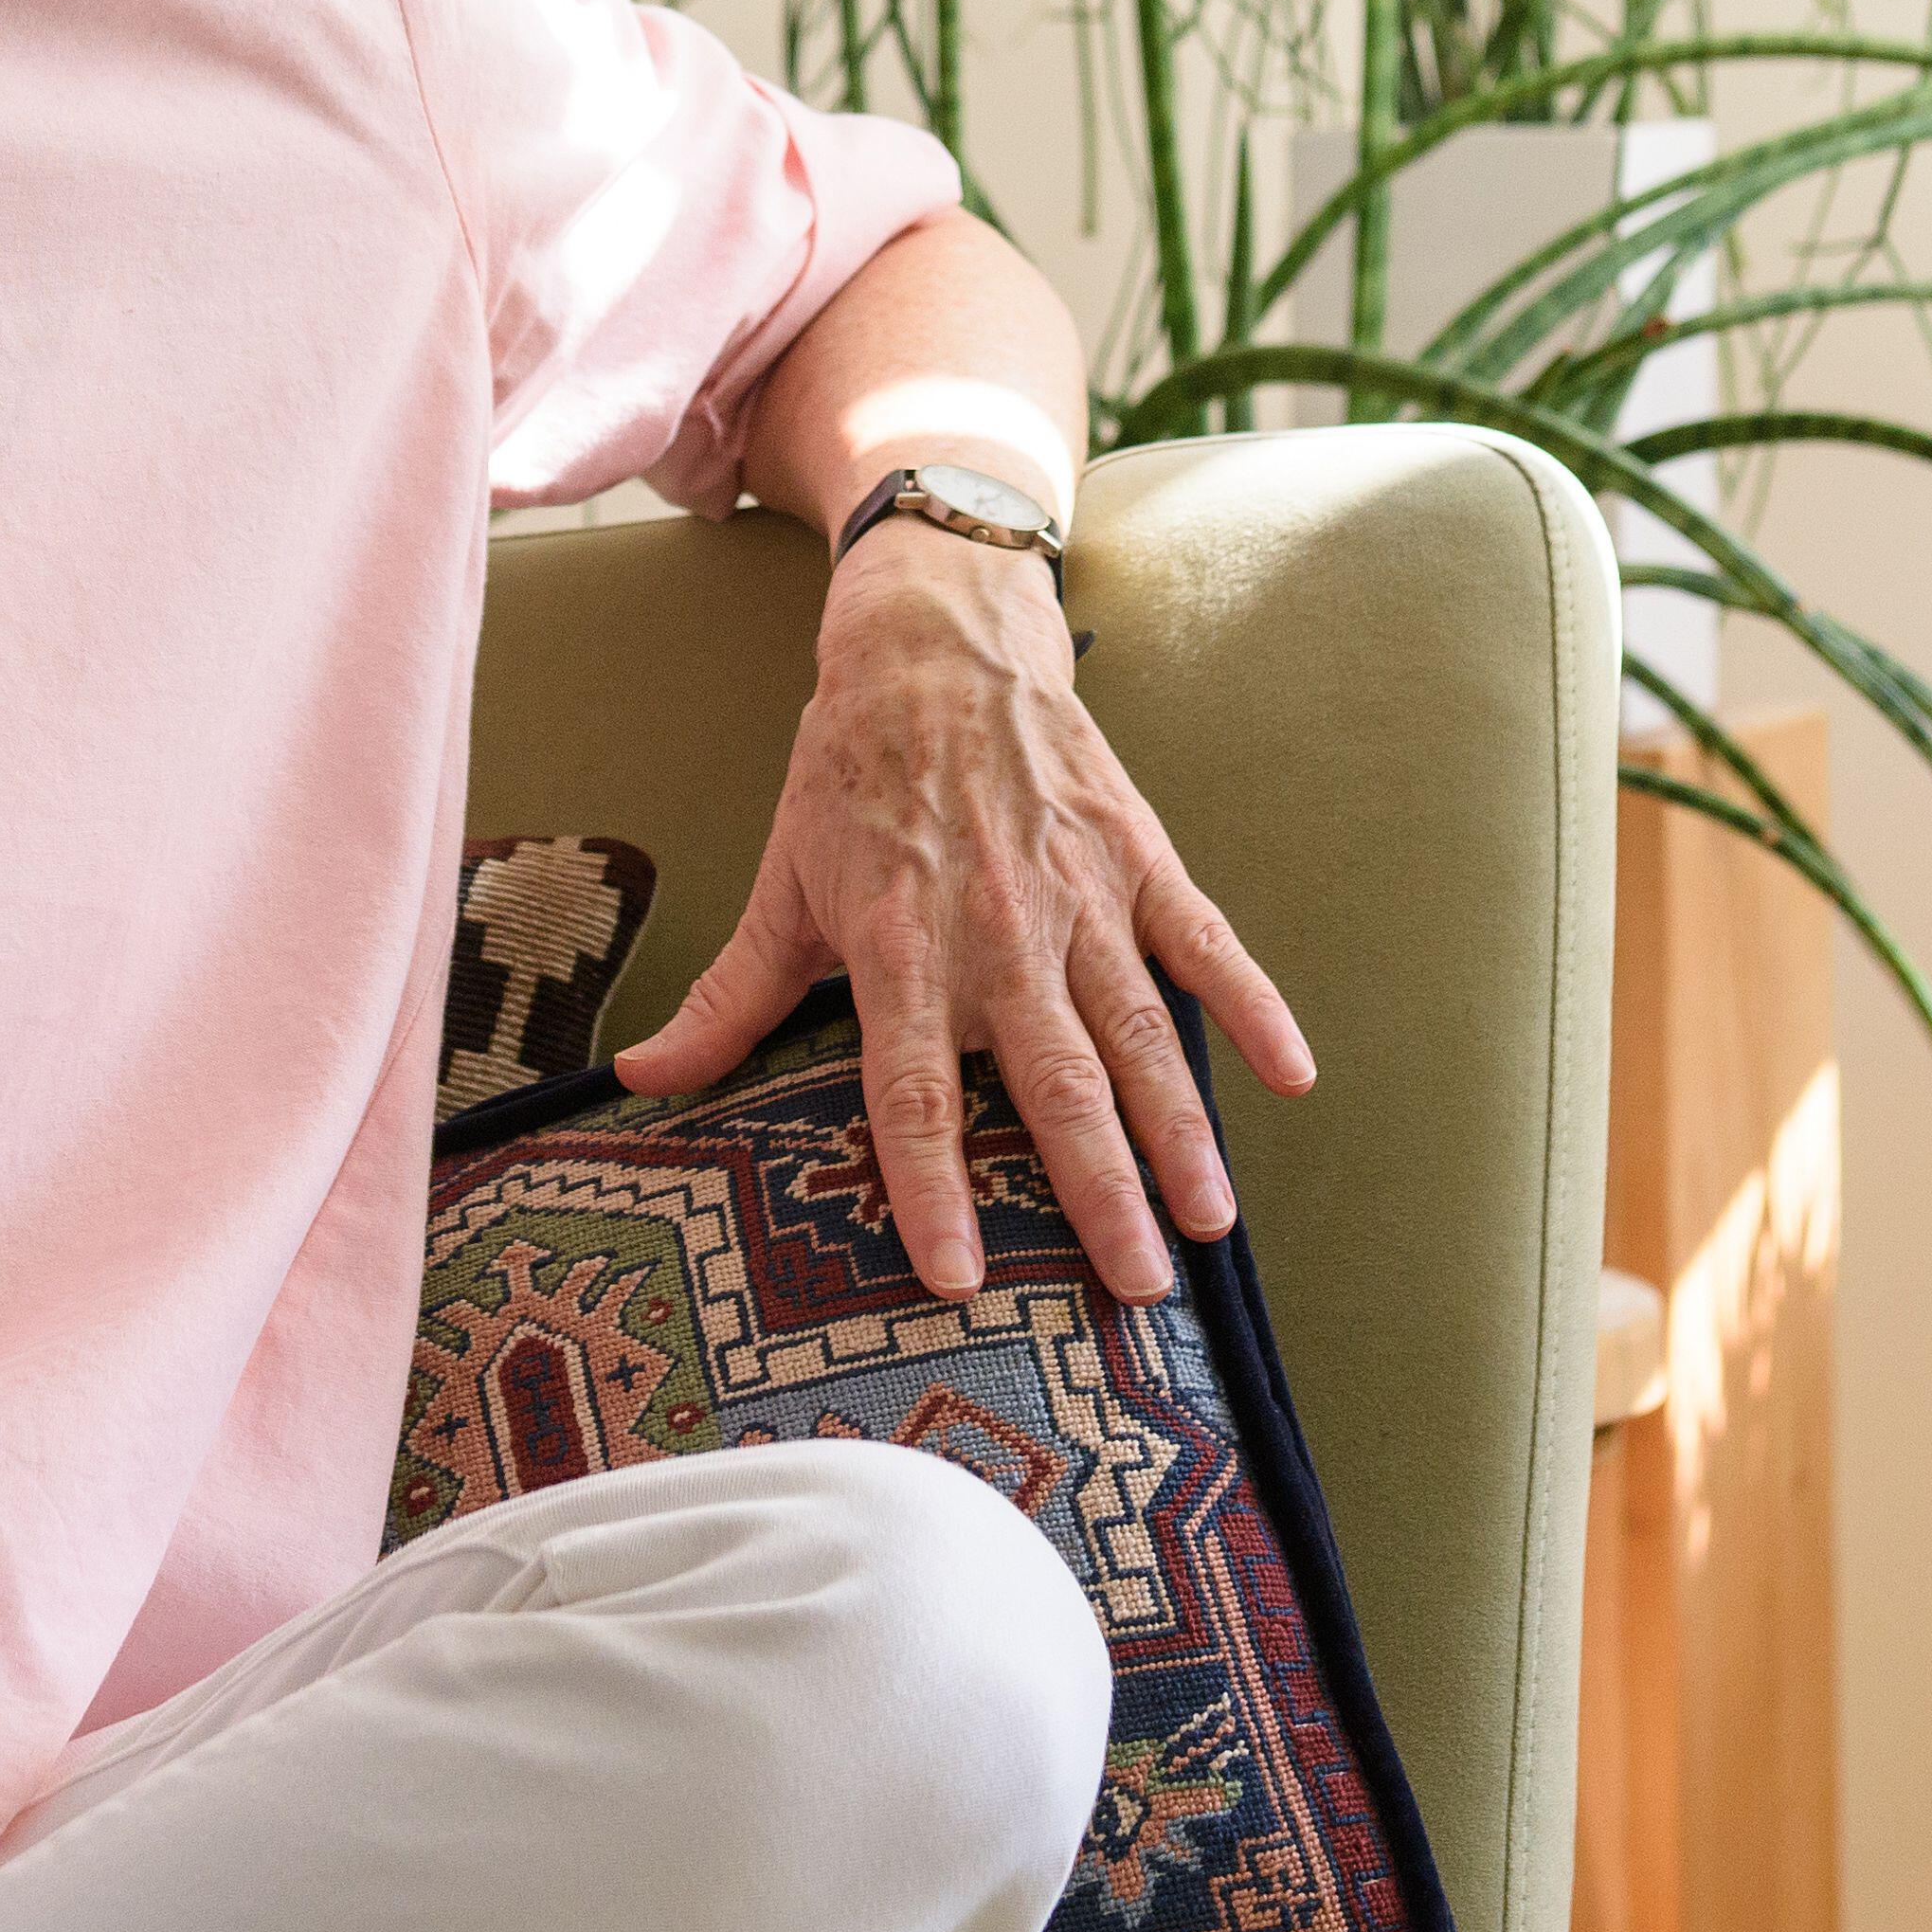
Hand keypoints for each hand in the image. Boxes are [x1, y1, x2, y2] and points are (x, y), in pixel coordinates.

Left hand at [611, 520, 1314, 1299]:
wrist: (935, 640)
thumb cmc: (850, 772)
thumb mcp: (780, 880)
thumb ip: (729, 996)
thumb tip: (639, 1077)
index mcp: (900, 945)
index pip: (914, 1091)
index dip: (933, 1188)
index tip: (961, 1281)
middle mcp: (997, 930)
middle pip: (1054, 1082)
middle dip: (1098, 1192)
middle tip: (1137, 1291)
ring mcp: (1079, 893)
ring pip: (1138, 1030)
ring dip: (1179, 1130)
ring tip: (1209, 1222)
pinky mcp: (1138, 856)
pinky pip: (1204, 942)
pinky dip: (1252, 1004)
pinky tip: (1293, 1075)